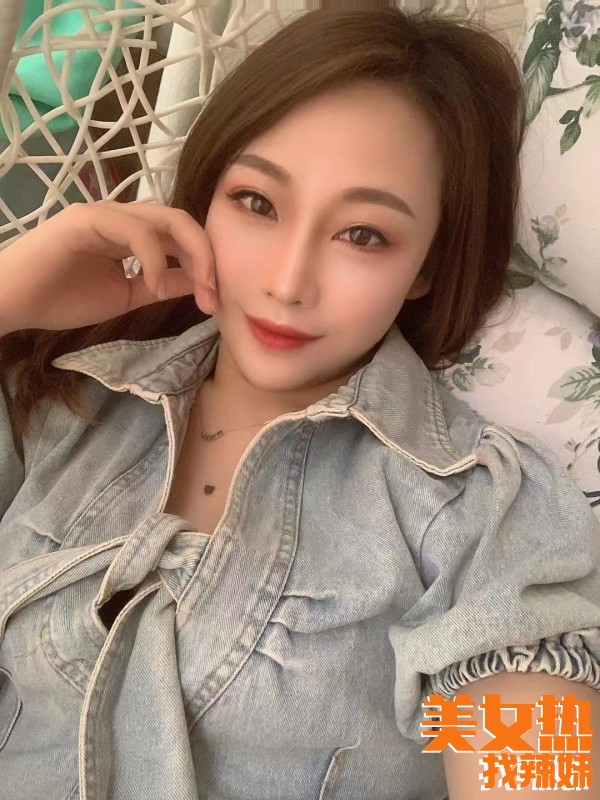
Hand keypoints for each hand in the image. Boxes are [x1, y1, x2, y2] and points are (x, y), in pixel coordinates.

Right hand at [0, 201, 218, 334]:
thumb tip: (197, 282)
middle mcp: (121, 218)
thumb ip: (159, 285)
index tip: (213, 301)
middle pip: (181, 222)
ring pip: (166, 219)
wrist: (14, 303)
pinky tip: (154, 285)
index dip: (204, 264)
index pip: (180, 236)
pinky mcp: (87, 219)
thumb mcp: (126, 296)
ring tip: (197, 291)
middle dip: (207, 256)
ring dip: (192, 256)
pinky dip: (155, 258)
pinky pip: (136, 230)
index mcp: (131, 235)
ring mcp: (104, 214)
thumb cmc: (60, 299)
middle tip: (214, 294)